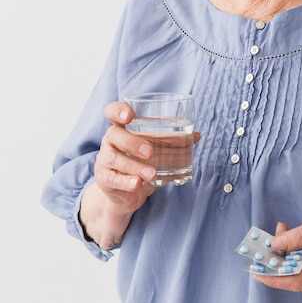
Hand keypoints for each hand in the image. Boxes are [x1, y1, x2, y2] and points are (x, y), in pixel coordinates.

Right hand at [81, 101, 200, 248]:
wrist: (127, 192)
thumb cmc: (142, 162)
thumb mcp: (156, 148)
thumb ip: (174, 139)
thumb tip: (197, 135)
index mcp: (122, 127)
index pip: (112, 112)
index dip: (118, 110)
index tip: (129, 115)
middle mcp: (110, 141)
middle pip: (113, 134)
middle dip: (132, 142)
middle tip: (151, 151)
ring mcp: (104, 160)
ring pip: (114, 158)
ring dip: (135, 166)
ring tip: (152, 174)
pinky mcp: (104, 179)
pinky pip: (112, 179)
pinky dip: (126, 181)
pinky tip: (137, 184)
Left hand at [253, 210, 301, 293]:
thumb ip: (298, 234)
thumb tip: (275, 243)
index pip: (293, 279)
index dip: (273, 278)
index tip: (256, 271)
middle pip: (288, 280)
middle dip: (272, 265)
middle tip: (262, 248)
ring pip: (291, 279)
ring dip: (279, 264)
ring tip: (278, 241)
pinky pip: (295, 277)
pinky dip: (286, 266)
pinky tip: (287, 250)